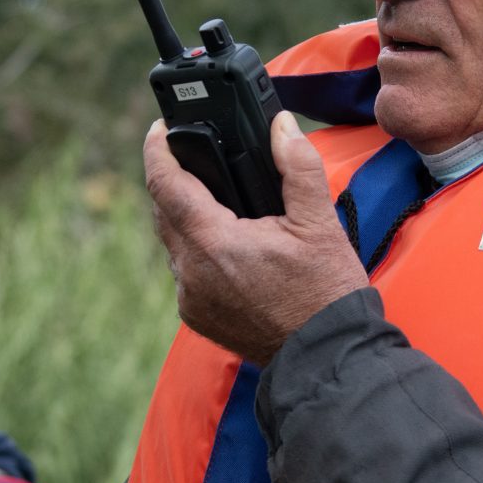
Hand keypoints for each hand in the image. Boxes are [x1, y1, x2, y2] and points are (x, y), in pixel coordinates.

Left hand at [143, 112, 365, 365]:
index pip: (165, 185)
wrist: (326, 356)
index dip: (156, 150)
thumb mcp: (319, 224)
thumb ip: (297, 166)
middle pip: (164, 212)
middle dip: (174, 181)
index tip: (158, 130)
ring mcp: (191, 298)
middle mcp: (192, 273)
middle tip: (195, 158)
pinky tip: (226, 243)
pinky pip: (186, 271)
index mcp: (214, 243)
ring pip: (174, 242)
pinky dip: (198, 250)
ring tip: (214, 198)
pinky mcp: (198, 316)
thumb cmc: (325, 294)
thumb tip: (281, 126)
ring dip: (186, 217)